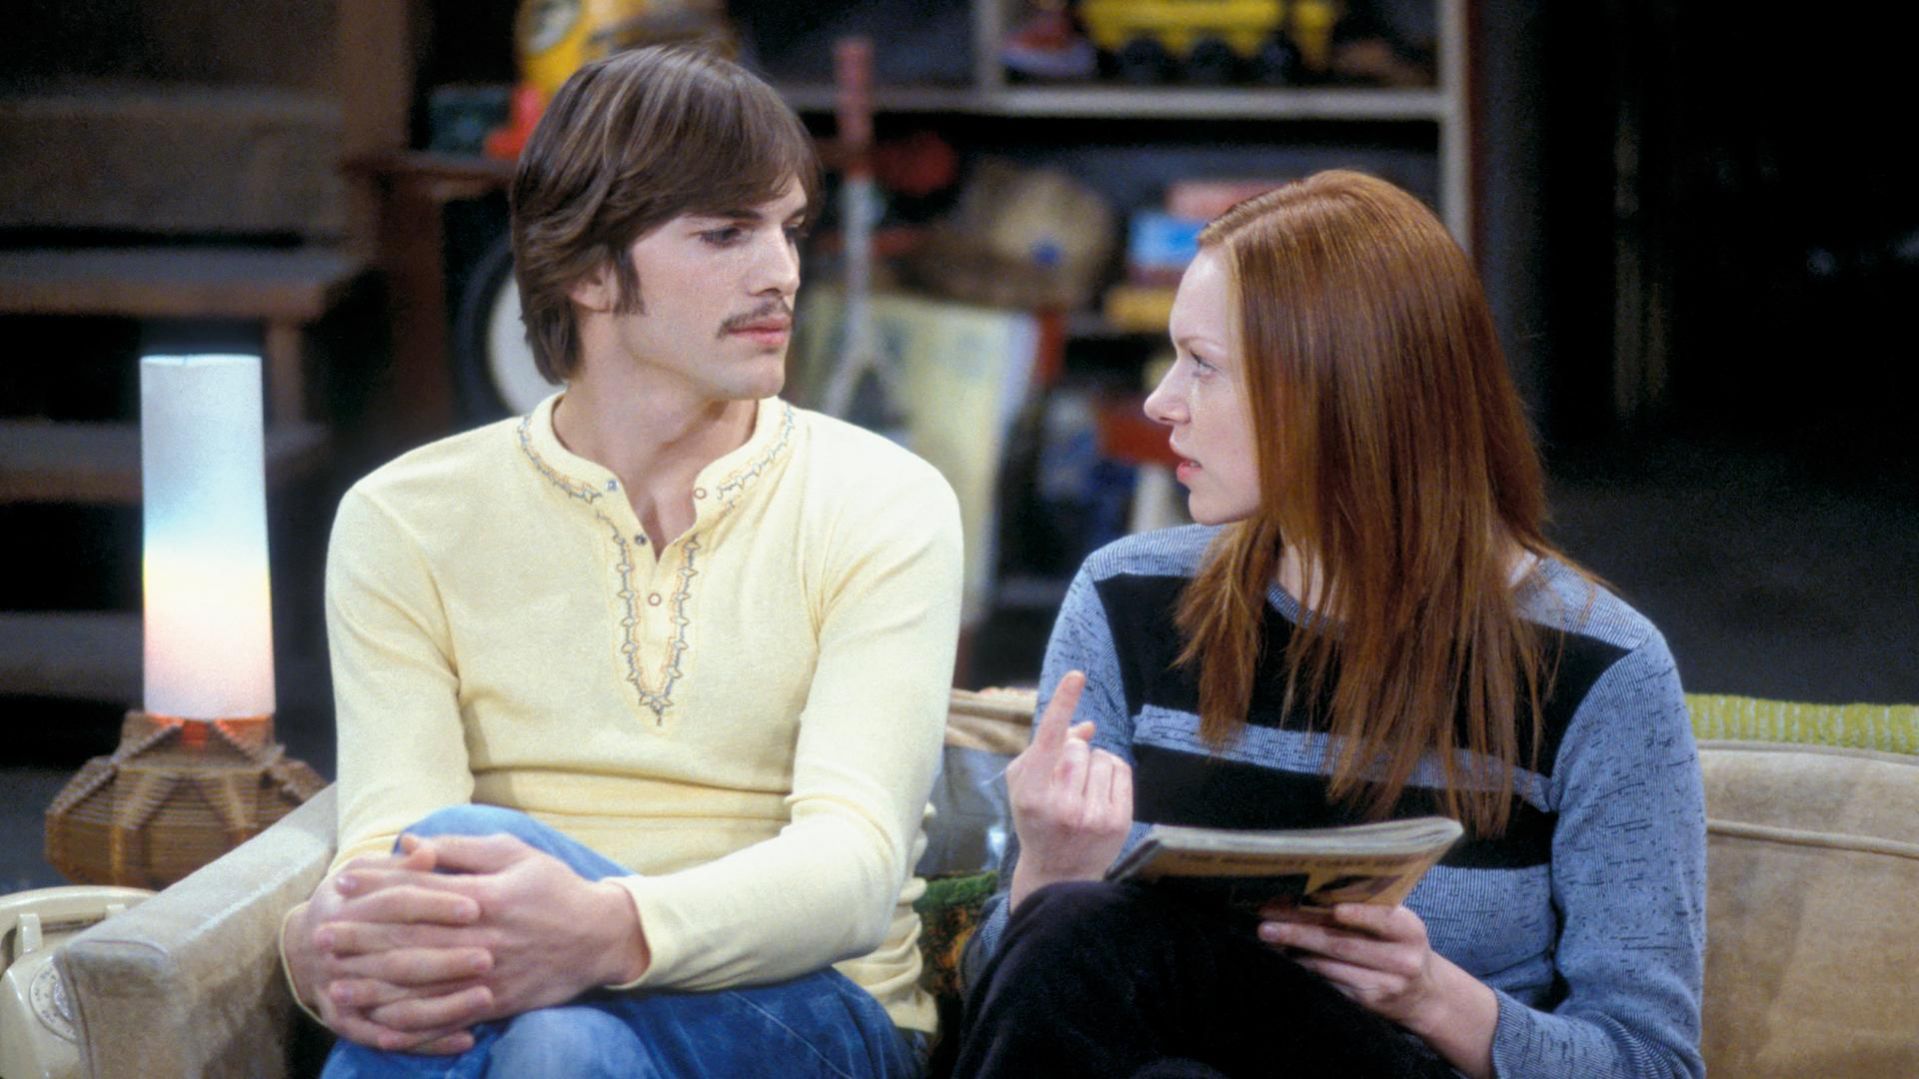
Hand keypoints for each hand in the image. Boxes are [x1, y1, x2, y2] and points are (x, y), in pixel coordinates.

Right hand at [287, 844, 489, 1053]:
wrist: (305, 942)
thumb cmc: (353, 897)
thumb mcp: (369, 872)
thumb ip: (401, 865)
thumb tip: (426, 851)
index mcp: (346, 907)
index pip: (396, 903)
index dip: (436, 904)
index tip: (476, 906)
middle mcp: (338, 953)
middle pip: (398, 958)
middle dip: (445, 960)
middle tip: (489, 958)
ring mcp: (340, 991)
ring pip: (395, 1004)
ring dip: (443, 1006)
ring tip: (487, 1000)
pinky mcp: (347, 1023)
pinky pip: (389, 1037)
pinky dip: (426, 1041)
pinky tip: (465, 1037)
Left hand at [351, 833, 647, 1031]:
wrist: (601, 936)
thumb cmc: (554, 887)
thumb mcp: (514, 853)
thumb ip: (461, 850)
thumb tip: (412, 844)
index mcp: (486, 897)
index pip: (419, 892)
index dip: (376, 888)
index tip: (341, 885)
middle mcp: (482, 939)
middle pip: (411, 941)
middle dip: (362, 940)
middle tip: (322, 938)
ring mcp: (488, 976)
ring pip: (422, 985)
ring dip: (376, 986)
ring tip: (337, 985)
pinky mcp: (496, 1003)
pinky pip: (447, 1018)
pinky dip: (412, 1025)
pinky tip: (381, 1024)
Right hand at [1006, 671, 1132, 907]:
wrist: (1058, 873)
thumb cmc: (1036, 819)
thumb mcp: (1024, 784)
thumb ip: (1046, 749)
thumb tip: (1086, 726)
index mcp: (1030, 793)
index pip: (1048, 739)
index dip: (1062, 703)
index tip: (1077, 675)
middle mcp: (1061, 805)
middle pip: (1078, 748)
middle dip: (1072, 755)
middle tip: (1064, 780)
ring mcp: (1092, 816)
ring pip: (1102, 757)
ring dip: (1094, 764)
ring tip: (1082, 789)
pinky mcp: (1118, 822)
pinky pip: (1121, 770)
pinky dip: (1111, 772)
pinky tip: (1099, 792)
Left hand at [1258, 902, 1496, 1077]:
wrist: (1423, 995)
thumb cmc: (1399, 946)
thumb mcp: (1398, 926)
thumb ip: (1371, 908)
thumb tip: (1314, 889)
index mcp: (1410, 930)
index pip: (1384, 919)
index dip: (1359, 914)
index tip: (1333, 908)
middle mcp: (1402, 960)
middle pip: (1344, 943)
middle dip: (1301, 931)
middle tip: (1268, 921)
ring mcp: (1384, 984)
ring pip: (1331, 965)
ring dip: (1295, 950)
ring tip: (1268, 935)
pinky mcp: (1366, 1003)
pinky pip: (1329, 983)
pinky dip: (1305, 968)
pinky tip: (1285, 957)